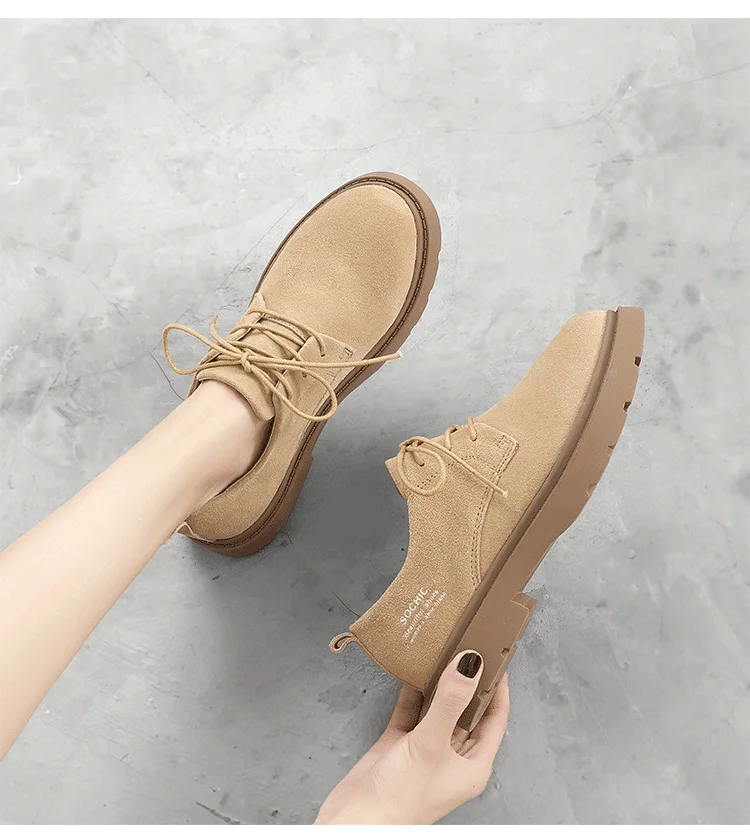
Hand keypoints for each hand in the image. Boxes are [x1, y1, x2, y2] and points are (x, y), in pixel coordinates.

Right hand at [315, 651, 509, 824]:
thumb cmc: (402, 799)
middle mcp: (452, 756)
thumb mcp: (432, 744)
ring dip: (439, 682)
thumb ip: (451, 701)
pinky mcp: (399, 744)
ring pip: (438, 707)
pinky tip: (413, 670)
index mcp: (473, 765)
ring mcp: (425, 749)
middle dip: (467, 679)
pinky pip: (411, 710)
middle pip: (466, 709)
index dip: (497, 687)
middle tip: (467, 644)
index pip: (495, 718)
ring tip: (443, 650)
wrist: (357, 821)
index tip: (495, 655)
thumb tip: (470, 663)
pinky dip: (413, 690)